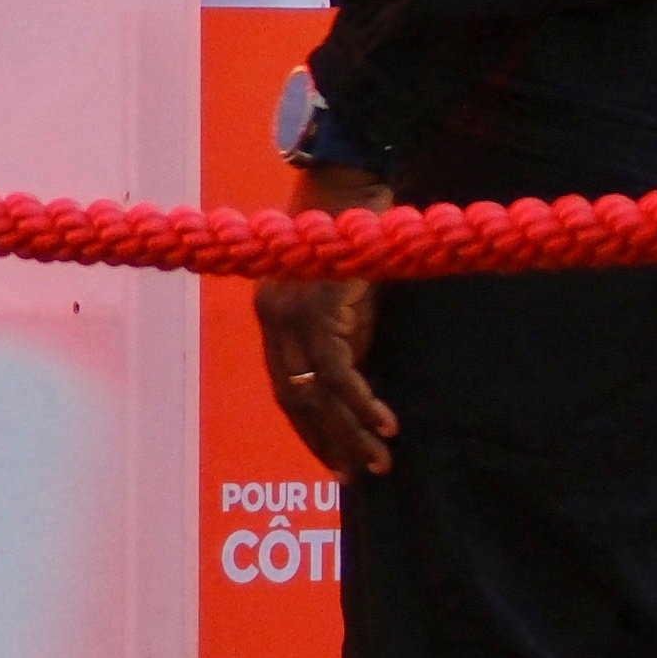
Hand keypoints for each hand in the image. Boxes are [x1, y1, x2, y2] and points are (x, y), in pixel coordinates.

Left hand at [258, 175, 396, 474]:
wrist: (354, 182)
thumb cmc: (354, 237)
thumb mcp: (346, 299)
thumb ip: (345, 341)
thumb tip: (355, 393)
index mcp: (272, 318)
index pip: (285, 389)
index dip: (310, 430)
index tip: (335, 460)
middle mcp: (271, 319)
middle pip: (293, 400)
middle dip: (326, 443)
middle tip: (353, 475)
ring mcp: (289, 314)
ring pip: (315, 393)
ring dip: (349, 433)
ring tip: (379, 462)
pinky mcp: (316, 307)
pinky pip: (337, 370)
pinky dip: (361, 403)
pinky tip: (384, 425)